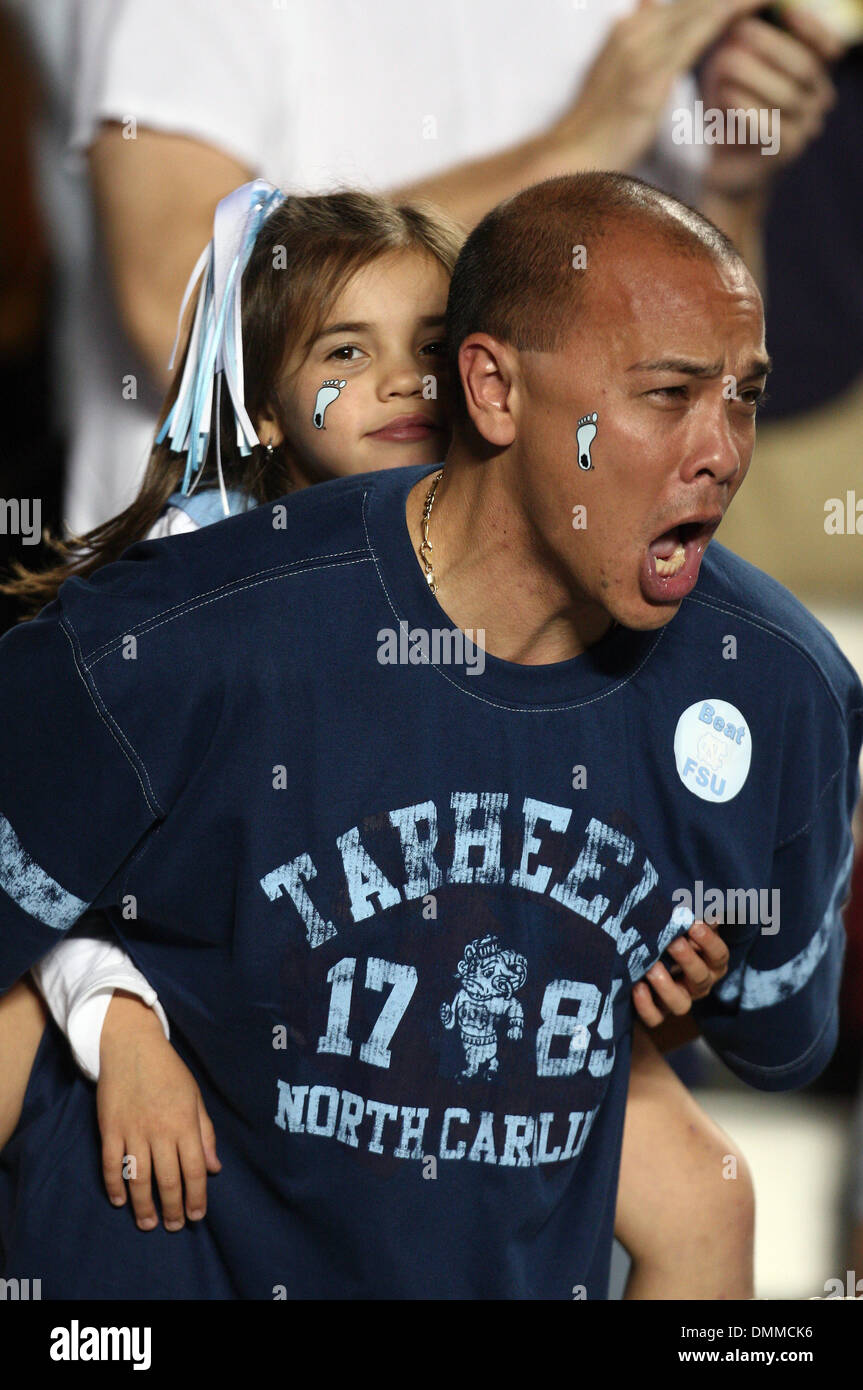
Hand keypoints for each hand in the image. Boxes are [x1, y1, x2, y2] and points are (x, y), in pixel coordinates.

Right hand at [98, 991, 220, 1231]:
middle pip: (168, 1179)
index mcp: (185, 1123)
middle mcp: (160, 1130)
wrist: (132, 1045)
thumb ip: (205, 1133)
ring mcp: (133, 1130)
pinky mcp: (110, 1128)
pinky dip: (114, 1186)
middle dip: (172, 1208)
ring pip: (139, 1178)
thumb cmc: (169, 1072)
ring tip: (148, 1222)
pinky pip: (111, 1164)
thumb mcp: (195, 1097)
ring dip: (143, 1205)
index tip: (195, 1216)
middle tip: (172, 1226)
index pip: (195, 1170)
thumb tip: (214, 1168)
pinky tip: (120, 1201)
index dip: (196, 1197)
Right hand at [549, 0, 764, 170]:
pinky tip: (761, 1)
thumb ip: (633, 44)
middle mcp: (636, 27)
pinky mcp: (652, 74)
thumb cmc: (596, 129)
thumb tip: (644, 6)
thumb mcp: (614, 78)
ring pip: (703, 3)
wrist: (569, 157)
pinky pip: (703, 30)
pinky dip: (734, 11)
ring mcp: (643, 48)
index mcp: (629, 28)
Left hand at [633, 919, 728, 1028]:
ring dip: (666, 986)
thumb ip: (693, 914)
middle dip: (687, 960)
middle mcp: (698, 985)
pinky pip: (654, 1018)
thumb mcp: (682, 924)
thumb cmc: (668, 933)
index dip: (709, 942)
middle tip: (673, 942)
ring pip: (681, 1004)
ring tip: (650, 967)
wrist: (638, 958)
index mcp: (710, 963)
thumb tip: (703, 902)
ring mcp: (678, 1000)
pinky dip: (645, 1005)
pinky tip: (636, 986)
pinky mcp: (657, 1013)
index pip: (719, 955)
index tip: (694, 924)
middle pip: (701, 978)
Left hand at [700, 10, 845, 195]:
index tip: (783, 11)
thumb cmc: (729, 107)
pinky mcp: (786, 153)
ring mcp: (807, 128)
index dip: (808, 26)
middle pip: (805, 67)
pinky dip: (747, 110)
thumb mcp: (733, 66)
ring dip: (751, 77)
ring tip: (721, 68)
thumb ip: (742, 40)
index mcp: (814, 73)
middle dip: (771, 45)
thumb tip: (741, 12)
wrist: (725, 165)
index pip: (825, 46)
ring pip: (787, 96)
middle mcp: (818, 99)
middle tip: (738, 32)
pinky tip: (727, 99)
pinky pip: (773, 128)